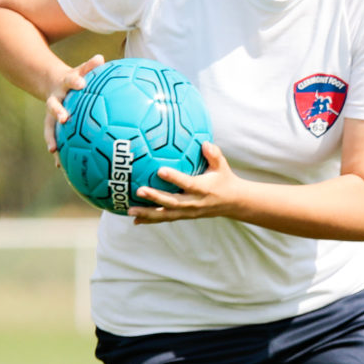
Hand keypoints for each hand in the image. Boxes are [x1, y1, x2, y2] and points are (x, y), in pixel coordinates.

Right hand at [42, 54, 107, 154]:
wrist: (52, 82)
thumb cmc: (75, 78)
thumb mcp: (82, 69)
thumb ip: (91, 65)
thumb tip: (101, 57)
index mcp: (65, 83)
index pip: (71, 80)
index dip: (76, 81)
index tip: (82, 84)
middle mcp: (55, 98)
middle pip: (54, 104)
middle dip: (58, 111)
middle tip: (64, 119)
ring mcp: (51, 112)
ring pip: (49, 125)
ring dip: (51, 137)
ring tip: (54, 150)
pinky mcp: (51, 124)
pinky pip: (53, 137)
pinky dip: (57, 150)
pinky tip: (60, 165)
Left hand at [132, 141, 247, 223]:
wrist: (232, 202)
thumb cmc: (224, 179)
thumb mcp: (222, 165)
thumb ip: (213, 154)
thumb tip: (204, 143)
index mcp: (203, 189)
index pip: (187, 184)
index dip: (174, 178)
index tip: (160, 170)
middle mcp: (194, 202)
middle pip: (172, 202)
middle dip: (155, 198)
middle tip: (139, 191)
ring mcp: (188, 212)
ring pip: (166, 214)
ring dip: (148, 213)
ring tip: (130, 210)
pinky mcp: (184, 216)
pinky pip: (166, 219)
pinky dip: (151, 220)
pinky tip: (135, 220)